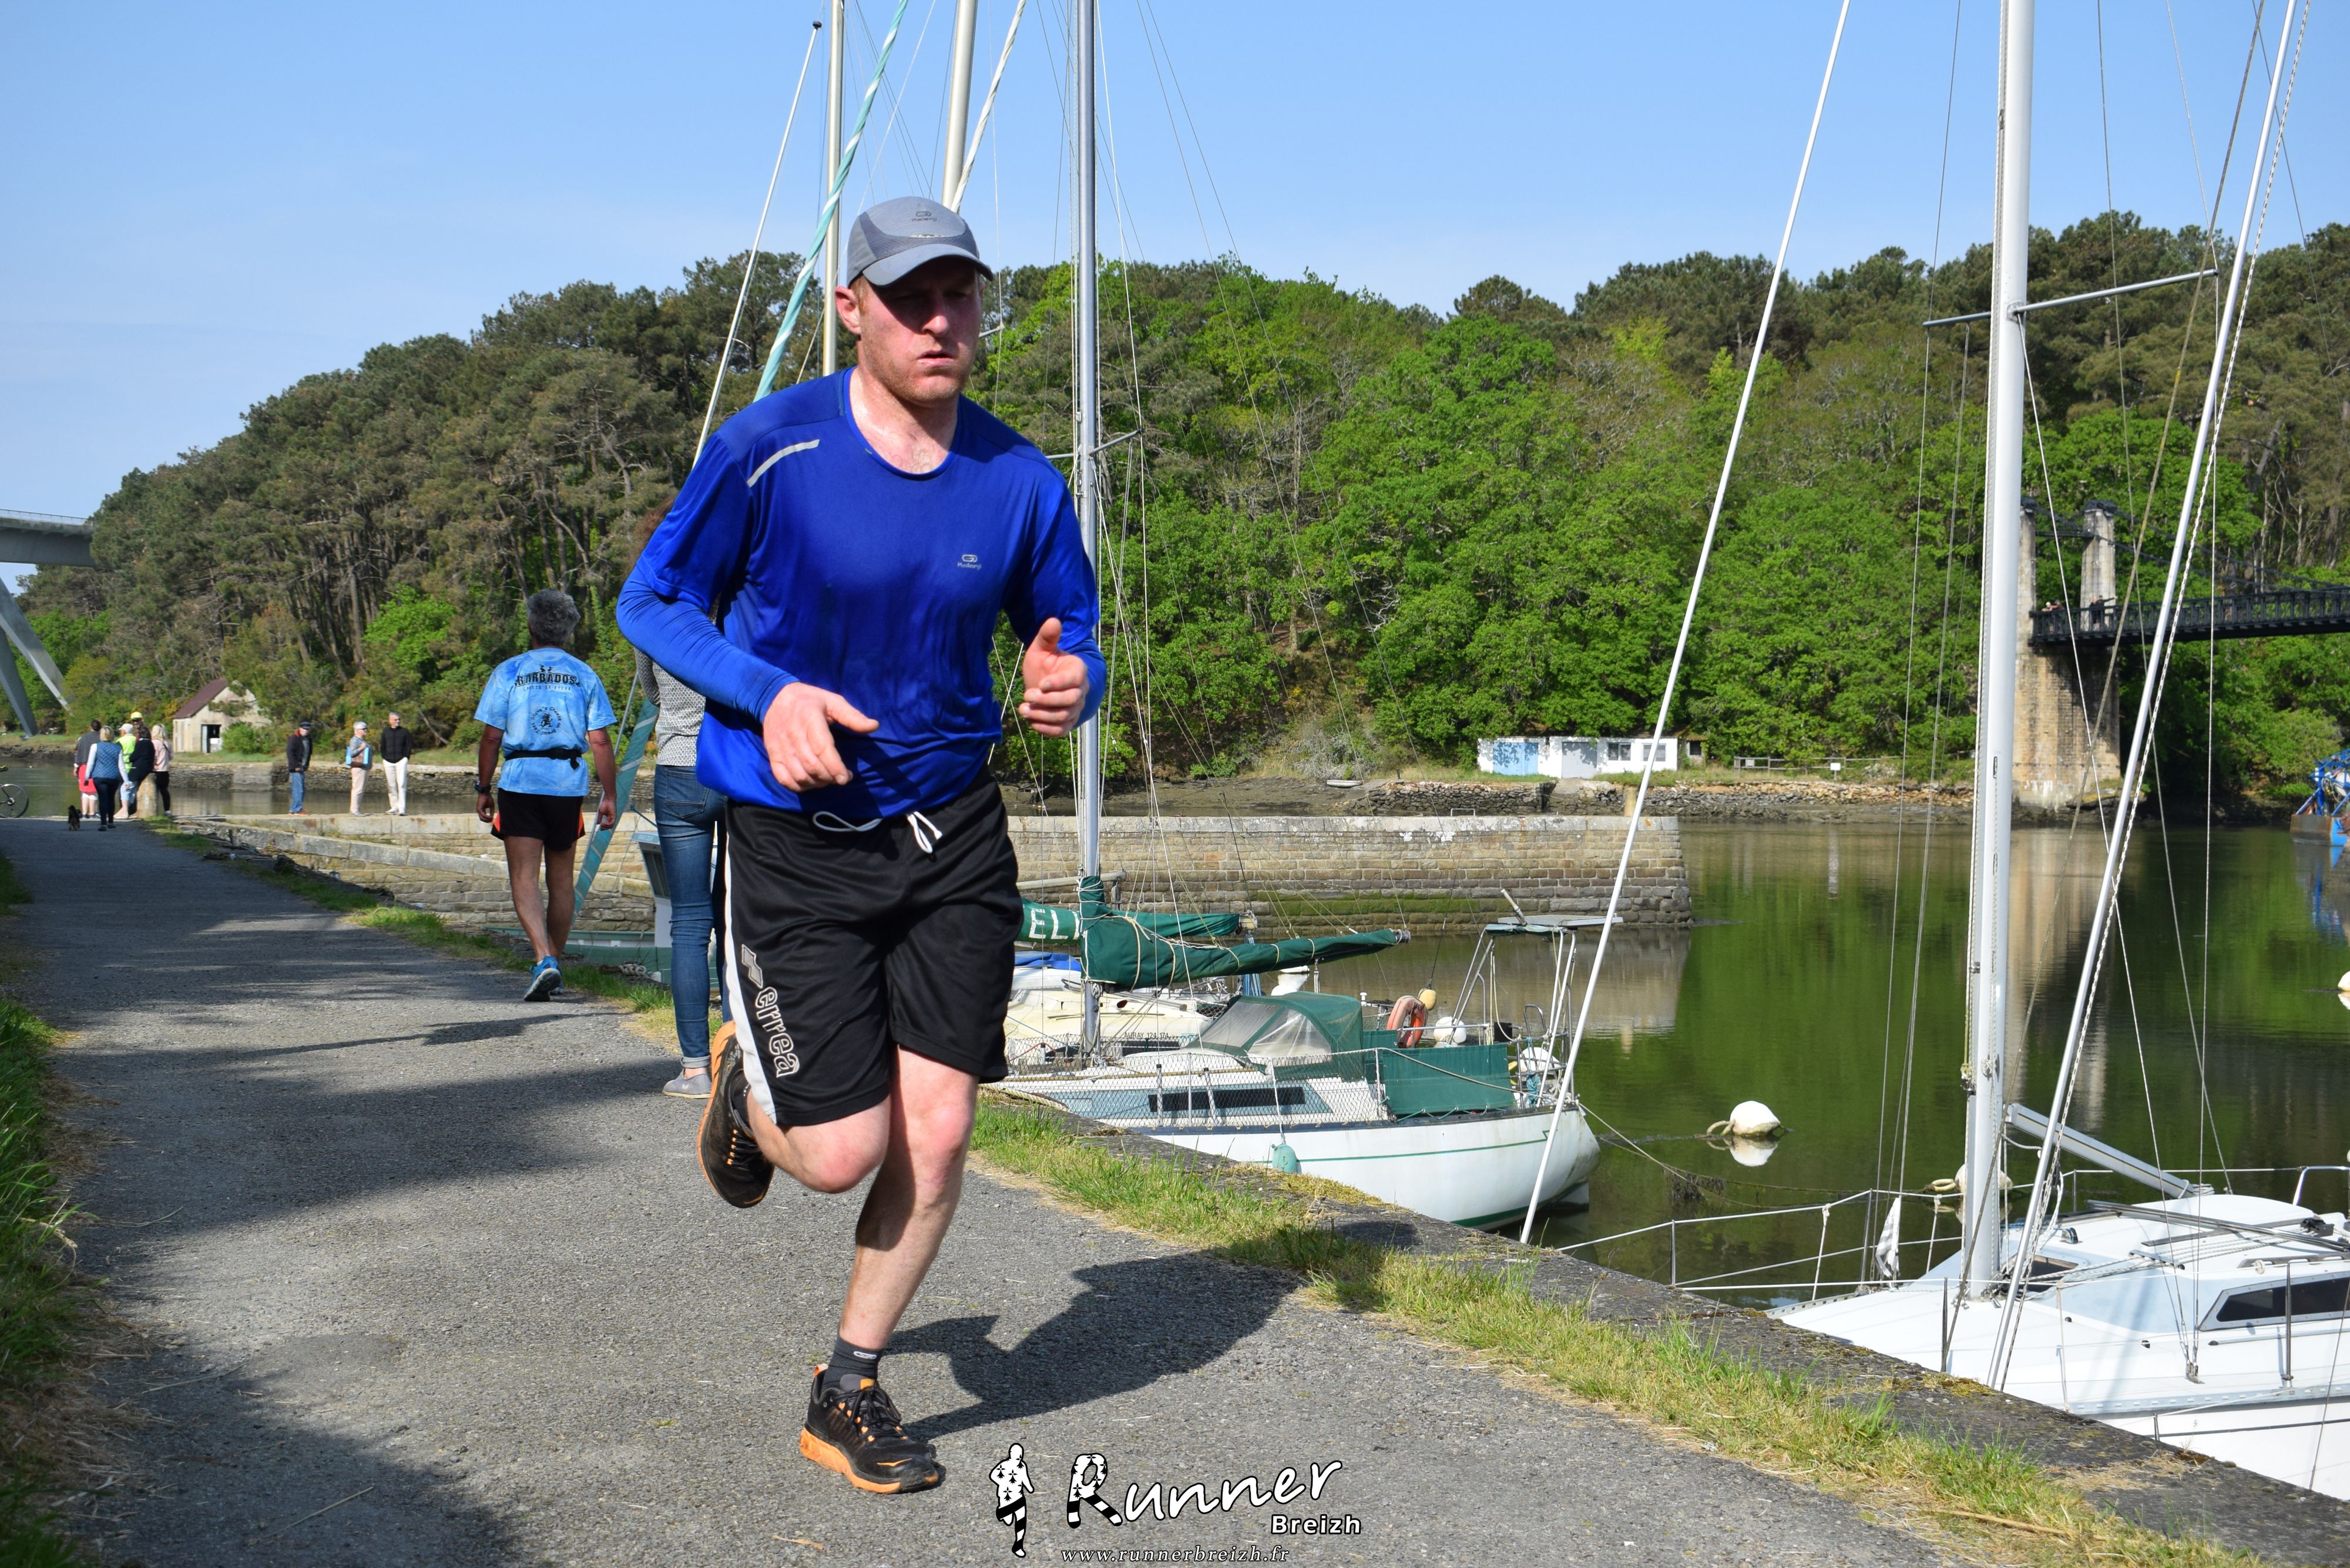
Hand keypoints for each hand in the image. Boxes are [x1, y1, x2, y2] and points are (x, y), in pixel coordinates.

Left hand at [476, 792, 494, 824]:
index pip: (483, 817)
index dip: (488, 819)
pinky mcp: (479, 809)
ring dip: (487, 820)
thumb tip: (492, 817)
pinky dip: (487, 817)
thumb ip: (491, 812)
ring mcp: (478, 810)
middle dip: (487, 821)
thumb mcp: (491, 806)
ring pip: (482, 818)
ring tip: (491, 819)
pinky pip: (483, 815)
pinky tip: (490, 817)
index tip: (492, 820)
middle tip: (491, 821)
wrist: (485, 793)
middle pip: (482, 819)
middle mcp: (479, 811)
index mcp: (482, 810)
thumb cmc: (488, 798)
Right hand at [595, 795, 617, 830]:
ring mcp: (613, 817)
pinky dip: (607, 824)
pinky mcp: (614, 816)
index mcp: (609, 818)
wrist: (608, 800)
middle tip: (600, 828)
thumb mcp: (600, 813)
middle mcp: (612, 818)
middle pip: (609, 826)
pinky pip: (612, 823)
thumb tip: (597, 824)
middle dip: (605, 828)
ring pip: (611, 826)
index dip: (604, 827)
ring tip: (601, 825)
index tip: (600, 829)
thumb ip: (599, 818)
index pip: (608, 825)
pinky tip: (603, 823)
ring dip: (606, 827)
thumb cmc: (605, 805)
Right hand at [762, 682, 878, 792]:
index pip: (822, 748)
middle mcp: (793, 734)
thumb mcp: (833, 701)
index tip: (846, 777)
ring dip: (816, 783)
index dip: (835, 767)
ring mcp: (780, 747)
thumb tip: (874, 726)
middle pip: (811, 765)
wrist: (775, 698)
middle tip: (841, 778)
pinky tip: (811, 782)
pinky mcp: (772, 755)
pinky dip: (798, 786)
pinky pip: (783, 779)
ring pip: (798, 775)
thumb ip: (852, 716)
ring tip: (828, 779)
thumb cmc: (810, 701)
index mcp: (810, 719)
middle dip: (830, 777)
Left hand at [1018, 618, 1088, 737]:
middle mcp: (1081, 691)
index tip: (1041, 683)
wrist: (1045, 683)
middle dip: (1047, 700)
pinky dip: (1046, 729)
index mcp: (1078, 671)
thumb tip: (1053, 620)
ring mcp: (1075, 708)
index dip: (1058, 683)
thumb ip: (1047, 637)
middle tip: (1027, 695)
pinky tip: (1031, 721)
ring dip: (1042, 715)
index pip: (1074, 680)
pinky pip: (1061, 731)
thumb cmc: (1045, 664)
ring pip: (1064, 716)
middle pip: (1070, 700)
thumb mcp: (1042, 649)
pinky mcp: (1067, 722)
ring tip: (1023, 709)